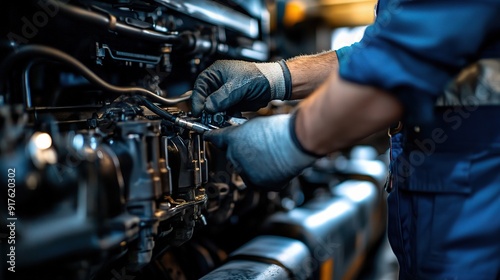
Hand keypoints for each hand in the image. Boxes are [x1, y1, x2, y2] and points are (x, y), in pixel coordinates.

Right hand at [191, 59, 291, 115]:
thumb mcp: (238, 86)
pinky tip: (230, 119)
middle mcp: (218, 83)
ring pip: (213, 108)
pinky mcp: (230, 104)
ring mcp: (224, 94)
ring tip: (221, 119)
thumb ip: (222, 97)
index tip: (198, 111)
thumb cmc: (258, 76)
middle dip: (207, 110)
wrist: (273, 85)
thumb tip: (208, 107)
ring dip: (216, 116)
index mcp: (215, 73)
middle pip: (205, 99)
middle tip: (208, 118)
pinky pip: (223, 113)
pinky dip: (225, 118)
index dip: (197, 100)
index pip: (200, 87)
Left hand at [203, 113, 319, 190]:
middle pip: (232, 156)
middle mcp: (236, 157)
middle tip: (256, 146)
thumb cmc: (282, 130)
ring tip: (269, 154)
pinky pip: (259, 181)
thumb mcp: (257, 123)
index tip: (209, 137)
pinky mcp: (261, 184)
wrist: (298, 142)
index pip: (217, 139)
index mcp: (233, 140)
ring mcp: (248, 173)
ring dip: (252, 165)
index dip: (213, 137)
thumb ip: (242, 132)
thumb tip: (239, 138)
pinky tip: (274, 164)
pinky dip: (265, 175)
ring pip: (245, 170)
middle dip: (241, 152)